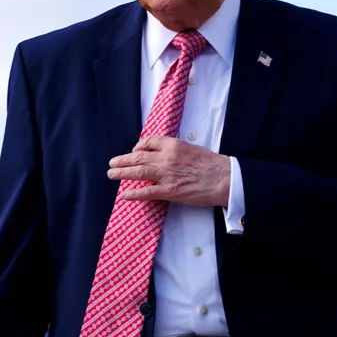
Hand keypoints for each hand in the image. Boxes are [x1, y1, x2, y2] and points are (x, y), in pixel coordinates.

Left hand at [108, 135, 230, 205]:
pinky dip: (134, 193)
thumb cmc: (212, 164)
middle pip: (138, 157)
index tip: (133, 151)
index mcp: (173, 145)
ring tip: (112, 174)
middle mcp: (166, 158)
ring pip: (138, 172)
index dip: (137, 147)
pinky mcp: (170, 191)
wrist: (224, 179)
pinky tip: (125, 195)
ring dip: (122, 173)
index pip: (148, 142)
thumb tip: (161, 155)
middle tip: (112, 163)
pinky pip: (147, 192)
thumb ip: (174, 150)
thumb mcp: (191, 149)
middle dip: (122, 160)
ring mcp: (167, 175)